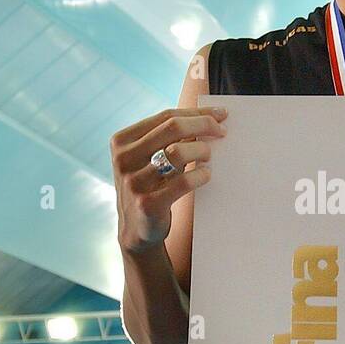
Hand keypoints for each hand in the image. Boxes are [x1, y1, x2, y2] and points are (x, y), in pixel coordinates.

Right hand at [110, 107, 227, 253]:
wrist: (136, 230)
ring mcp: (134, 182)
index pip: (166, 116)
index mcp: (122, 141)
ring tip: (209, 156)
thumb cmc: (150, 186)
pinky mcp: (148, 204)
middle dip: (204, 125)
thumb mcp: (148, 158)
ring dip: (202, 150)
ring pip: (178, 152)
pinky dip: (200, 175)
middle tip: (222, 131)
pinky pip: (184, 181)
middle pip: (173, 127)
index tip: (220, 114)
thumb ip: (167, 138)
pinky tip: (206, 174)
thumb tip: (208, 119)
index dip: (197, 113)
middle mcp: (123, 159)